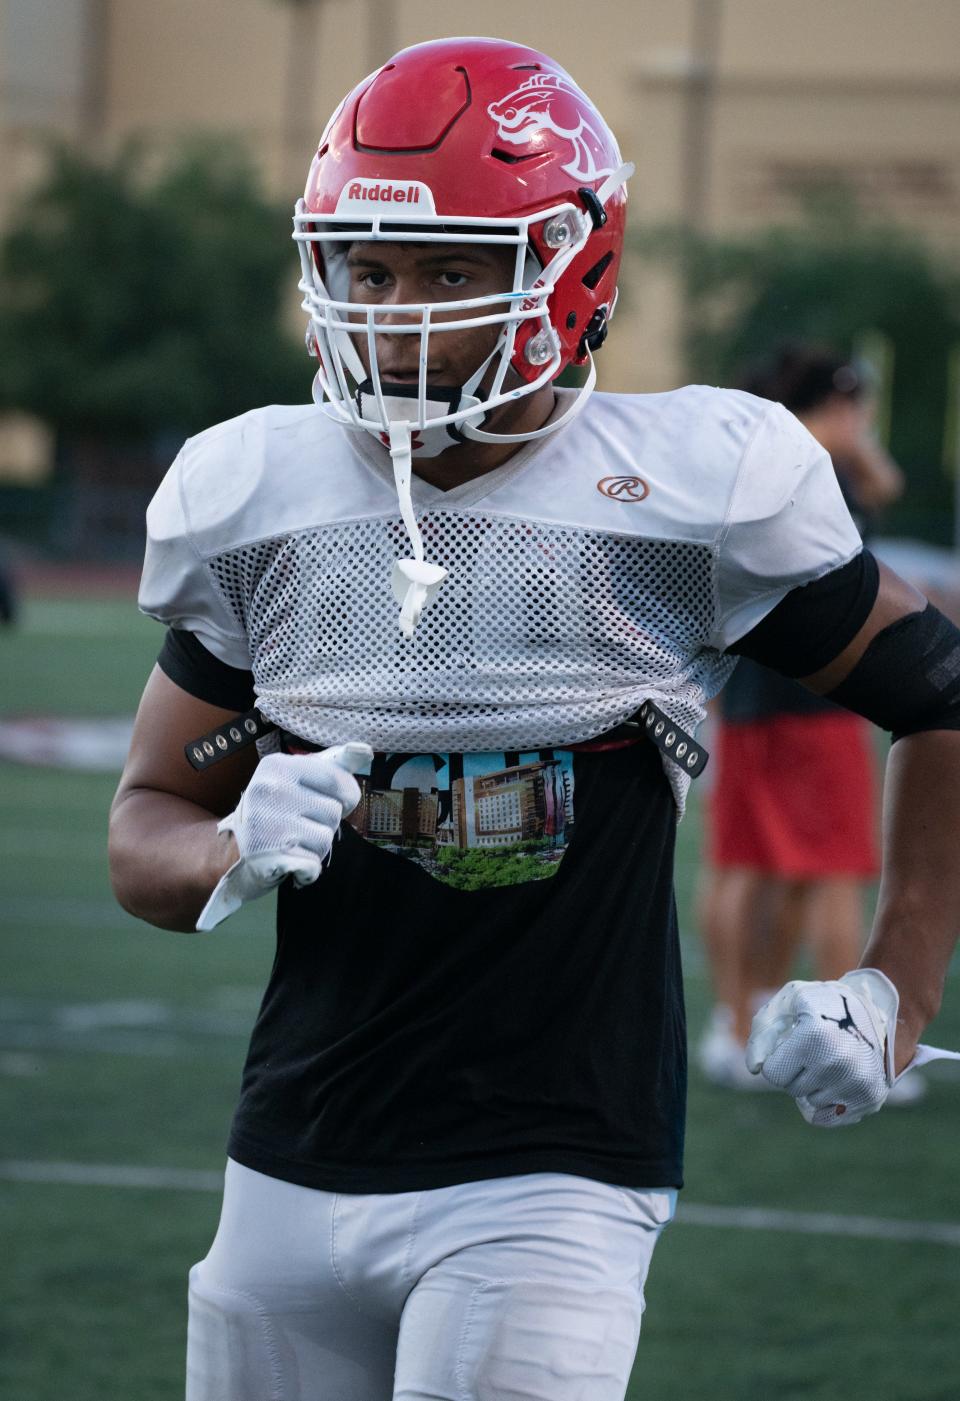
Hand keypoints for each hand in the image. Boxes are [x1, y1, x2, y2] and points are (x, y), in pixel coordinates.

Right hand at [196, 742, 371, 930]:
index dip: (342, 797)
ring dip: (315, 847)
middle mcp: (270, 790)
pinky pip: (315, 864)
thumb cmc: (272, 814)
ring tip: (291, 842)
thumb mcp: (294, 780)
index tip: (321, 802)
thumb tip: (364, 750)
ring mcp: (268, 823)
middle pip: (334, 812)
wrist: (230, 853)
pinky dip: (307, 868)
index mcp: (277, 766)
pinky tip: (288, 860)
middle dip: (322, 824)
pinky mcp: (270, 856)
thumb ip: (331, 765)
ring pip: (326, 838)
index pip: (338, 780)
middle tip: (296, 826)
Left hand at [745, 969, 897, 1126]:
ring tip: (829, 1060)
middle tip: (813, 1051)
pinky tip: (835, 1082)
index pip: (774, 1074)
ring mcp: (856, 1083)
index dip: (778, 1060)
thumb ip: (763, 1032)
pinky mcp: (870, 1098)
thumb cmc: (823, 1005)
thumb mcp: (790, 1002)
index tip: (791, 1046)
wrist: (875, 1008)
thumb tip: (754, 1069)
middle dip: (795, 1072)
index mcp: (815, 1037)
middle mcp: (838, 1063)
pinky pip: (831, 1118)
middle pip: (793, 1089)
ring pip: (812, 1102)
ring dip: (814, 1085)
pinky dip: (827, 1104)